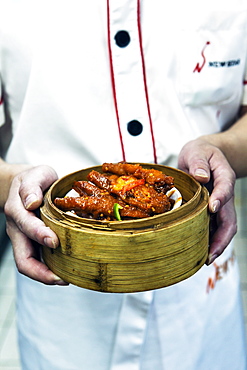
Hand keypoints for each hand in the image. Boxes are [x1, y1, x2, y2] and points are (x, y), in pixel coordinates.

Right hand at [4, 165, 68, 284]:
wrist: (26, 186)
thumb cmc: (35, 180)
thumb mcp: (35, 175)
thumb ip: (32, 186)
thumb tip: (31, 202)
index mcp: (17, 211)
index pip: (25, 226)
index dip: (39, 234)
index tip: (54, 241)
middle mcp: (18, 229)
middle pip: (23, 258)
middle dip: (41, 272)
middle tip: (62, 278)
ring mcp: (24, 240)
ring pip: (29, 265)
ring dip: (46, 276)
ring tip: (67, 279)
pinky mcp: (32, 244)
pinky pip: (39, 261)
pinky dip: (50, 269)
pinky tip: (66, 271)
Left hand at [178, 138, 236, 263]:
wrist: (204, 157)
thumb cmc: (201, 153)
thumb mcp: (198, 151)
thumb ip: (199, 162)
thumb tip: (201, 177)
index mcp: (223, 176)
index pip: (225, 188)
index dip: (220, 198)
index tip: (212, 207)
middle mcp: (224, 194)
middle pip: (229, 219)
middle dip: (221, 238)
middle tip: (210, 254)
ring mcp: (219, 205)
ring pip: (223, 228)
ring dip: (215, 244)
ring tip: (203, 259)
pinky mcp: (211, 211)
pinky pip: (212, 228)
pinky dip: (207, 240)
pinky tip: (197, 251)